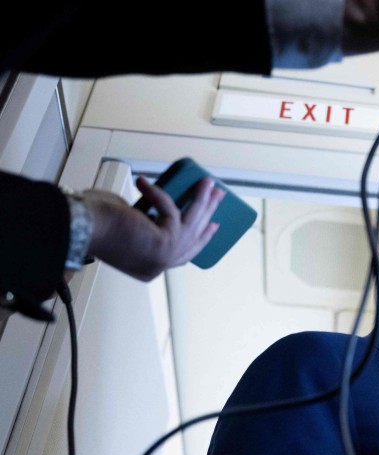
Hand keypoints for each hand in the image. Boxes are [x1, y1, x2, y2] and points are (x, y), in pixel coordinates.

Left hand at [83, 176, 222, 280]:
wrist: (80, 228)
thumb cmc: (93, 224)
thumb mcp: (128, 223)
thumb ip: (147, 222)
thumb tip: (158, 209)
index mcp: (148, 266)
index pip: (182, 254)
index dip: (200, 238)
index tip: (211, 225)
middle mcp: (159, 266)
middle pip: (193, 239)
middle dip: (207, 214)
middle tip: (217, 196)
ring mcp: (164, 258)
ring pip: (192, 225)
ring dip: (202, 201)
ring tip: (208, 182)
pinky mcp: (165, 242)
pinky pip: (171, 211)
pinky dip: (159, 194)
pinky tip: (143, 183)